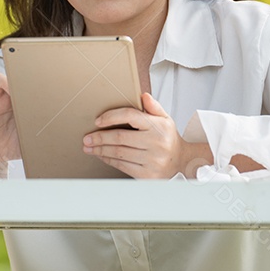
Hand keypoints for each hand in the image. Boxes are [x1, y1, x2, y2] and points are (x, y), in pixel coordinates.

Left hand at [82, 93, 212, 179]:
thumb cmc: (168, 139)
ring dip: (100, 150)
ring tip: (89, 147)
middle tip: (87, 137)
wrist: (182, 162)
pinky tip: (101, 155)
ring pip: (118, 153)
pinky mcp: (147, 174)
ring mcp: (152, 160)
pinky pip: (122, 166)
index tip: (98, 120)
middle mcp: (156, 143)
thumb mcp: (165, 119)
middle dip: (100, 137)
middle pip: (120, 137)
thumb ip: (154, 107)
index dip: (111, 117)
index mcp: (159, 126)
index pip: (130, 116)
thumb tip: (143, 95)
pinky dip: (108, 160)